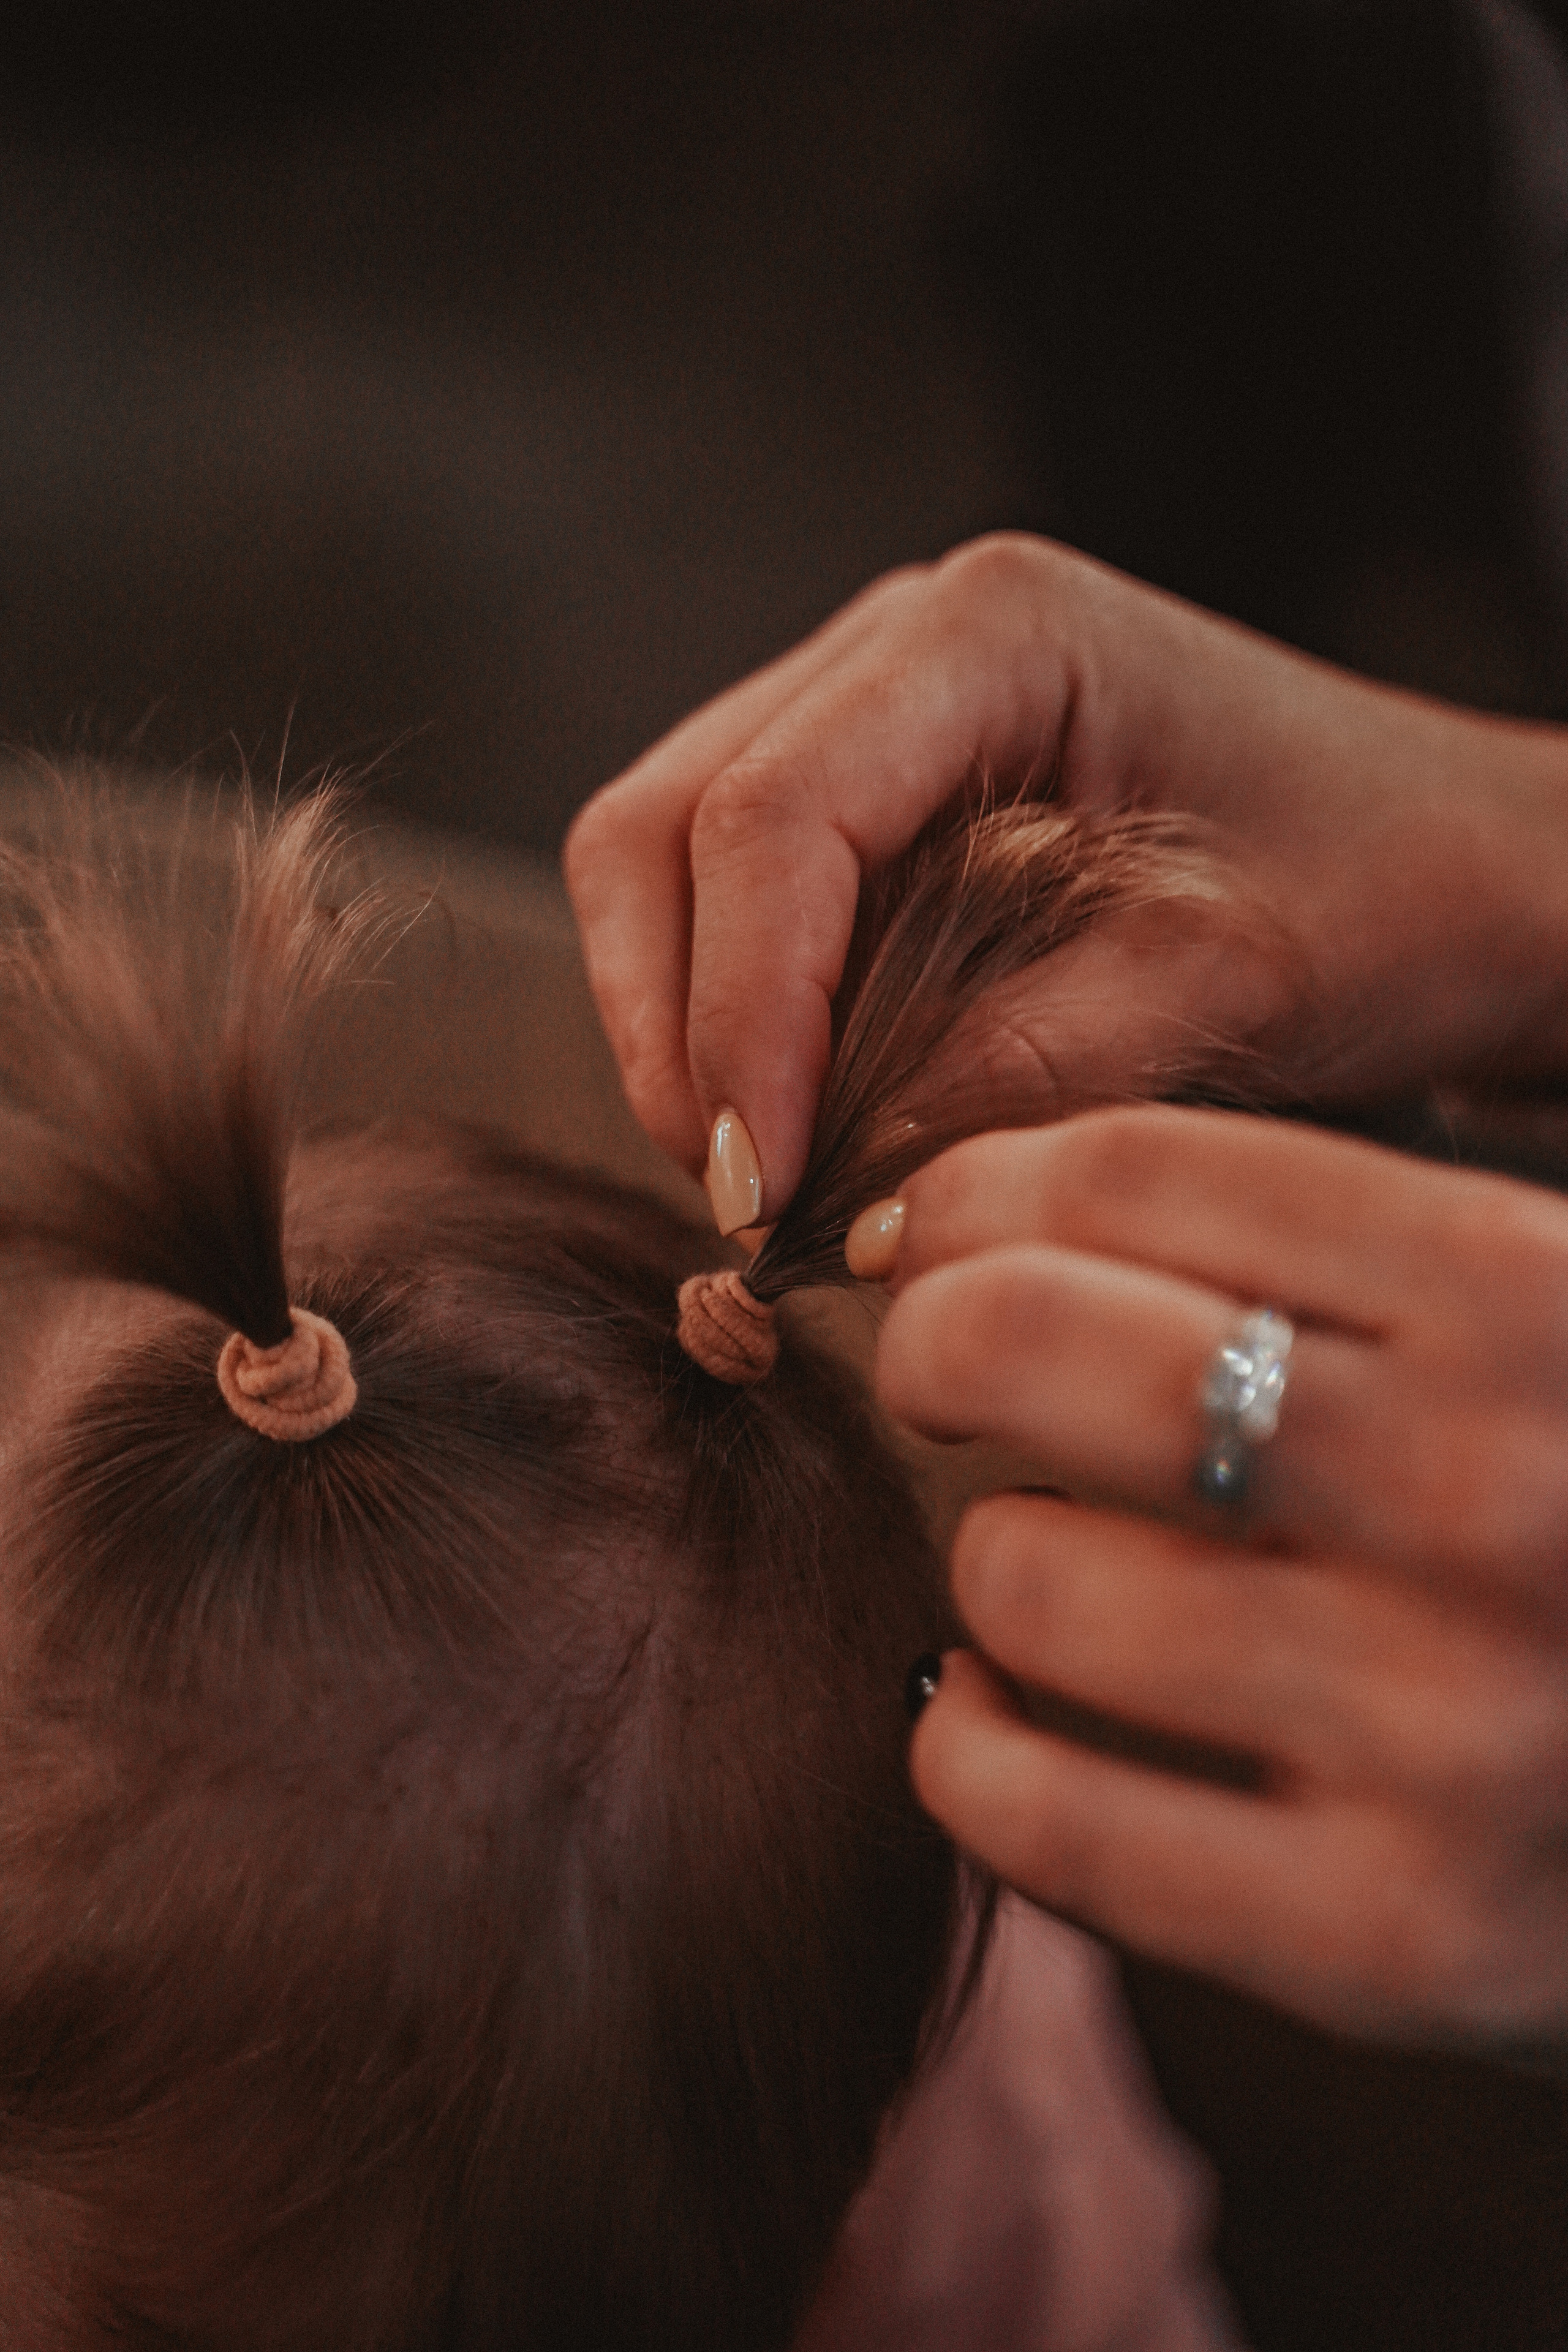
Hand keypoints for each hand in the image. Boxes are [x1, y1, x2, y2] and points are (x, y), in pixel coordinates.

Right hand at [565, 534, 1567, 1217]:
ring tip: (769, 1173)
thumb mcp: (1221, 982)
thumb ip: (1019, 1070)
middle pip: (670, 828)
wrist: (1465, 868)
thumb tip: (843, 1195)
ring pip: (670, 865)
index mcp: (993, 629)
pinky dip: (739, 1020)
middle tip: (747, 1198)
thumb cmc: (1386, 886)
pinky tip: (800, 1114)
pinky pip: (737, 904)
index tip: (764, 1185)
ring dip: (687, 1029)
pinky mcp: (882, 798)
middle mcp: (904, 645)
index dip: (740, 1015)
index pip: (774, 817)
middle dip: (679, 1027)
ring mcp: (878, 713)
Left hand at [880, 1106, 1567, 2046]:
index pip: (1146, 1170)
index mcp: (1539, 1303)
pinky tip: (988, 1704)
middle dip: (934, 1340)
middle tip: (941, 1370)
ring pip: (1029, 1577)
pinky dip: (966, 1750)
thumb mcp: (1545, 1327)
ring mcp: (1453, 1736)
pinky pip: (1056, 1827)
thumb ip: (1329, 1262)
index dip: (983, 1185)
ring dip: (985, 1552)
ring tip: (1040, 1556)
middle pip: (1037, 1344)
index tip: (931, 1230)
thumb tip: (968, 1228)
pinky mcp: (1404, 1946)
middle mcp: (1496, 1501)